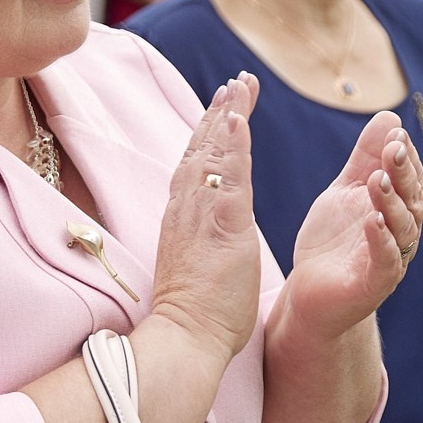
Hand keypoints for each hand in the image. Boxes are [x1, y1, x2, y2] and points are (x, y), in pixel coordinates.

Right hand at [149, 74, 263, 362]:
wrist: (185, 339)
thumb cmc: (195, 316)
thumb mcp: (198, 268)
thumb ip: (202, 244)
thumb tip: (210, 239)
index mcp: (182, 221)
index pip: (195, 168)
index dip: (208, 136)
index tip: (221, 109)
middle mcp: (186, 210)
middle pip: (201, 150)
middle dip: (218, 114)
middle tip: (235, 83)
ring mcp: (201, 215)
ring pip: (213, 154)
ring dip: (226, 116)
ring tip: (239, 86)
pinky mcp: (221, 225)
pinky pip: (228, 176)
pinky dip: (232, 144)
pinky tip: (239, 117)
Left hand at [280, 112, 422, 338]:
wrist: (311, 293)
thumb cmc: (333, 241)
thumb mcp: (345, 192)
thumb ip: (365, 159)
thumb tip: (389, 117)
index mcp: (397, 209)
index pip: (409, 178)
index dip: (405, 156)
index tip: (394, 133)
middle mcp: (401, 234)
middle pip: (411, 199)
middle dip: (403, 173)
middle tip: (393, 148)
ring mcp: (391, 260)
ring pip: (402, 228)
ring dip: (391, 201)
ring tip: (377, 179)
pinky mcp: (374, 284)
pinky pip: (385, 261)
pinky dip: (381, 240)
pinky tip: (372, 220)